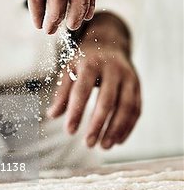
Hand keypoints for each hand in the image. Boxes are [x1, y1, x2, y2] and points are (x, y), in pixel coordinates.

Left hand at [47, 13, 141, 148]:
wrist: (110, 42)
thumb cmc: (85, 60)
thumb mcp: (69, 70)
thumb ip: (62, 93)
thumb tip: (52, 115)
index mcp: (91, 63)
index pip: (82, 90)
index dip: (76, 112)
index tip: (69, 131)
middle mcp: (112, 69)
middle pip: (107, 101)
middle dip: (97, 125)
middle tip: (88, 144)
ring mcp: (128, 77)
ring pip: (126, 107)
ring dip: (115, 129)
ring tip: (103, 146)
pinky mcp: (138, 85)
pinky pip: (136, 109)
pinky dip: (128, 127)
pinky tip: (117, 141)